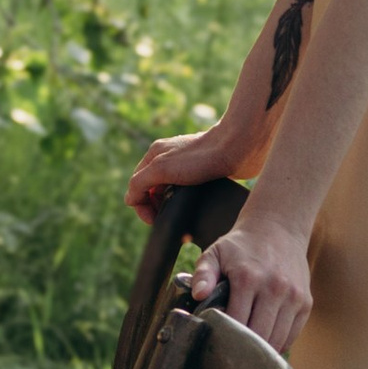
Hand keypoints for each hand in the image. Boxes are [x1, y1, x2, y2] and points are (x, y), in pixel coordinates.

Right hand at [125, 123, 243, 214]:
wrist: (238, 148)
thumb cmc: (201, 156)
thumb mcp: (162, 168)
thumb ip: (141, 183)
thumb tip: (129, 200)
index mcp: (154, 156)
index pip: (136, 186)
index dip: (141, 206)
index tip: (154, 220)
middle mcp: (168, 160)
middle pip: (151, 190)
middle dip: (155, 207)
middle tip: (166, 217)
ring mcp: (186, 168)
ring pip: (169, 193)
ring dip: (171, 205)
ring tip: (181, 211)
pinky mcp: (203, 175)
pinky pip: (187, 193)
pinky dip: (186, 202)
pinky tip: (194, 206)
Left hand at [187, 201, 311, 350]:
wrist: (278, 229)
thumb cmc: (241, 246)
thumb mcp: (215, 252)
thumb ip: (203, 274)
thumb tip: (198, 295)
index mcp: (248, 278)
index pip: (235, 322)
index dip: (224, 336)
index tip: (215, 342)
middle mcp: (274, 288)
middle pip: (258, 335)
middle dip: (242, 348)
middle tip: (230, 355)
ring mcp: (293, 297)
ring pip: (277, 340)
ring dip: (261, 350)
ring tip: (246, 353)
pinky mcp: (306, 303)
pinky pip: (292, 336)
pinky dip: (279, 344)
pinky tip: (265, 343)